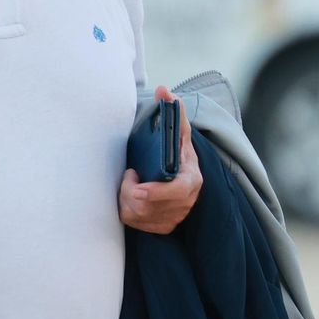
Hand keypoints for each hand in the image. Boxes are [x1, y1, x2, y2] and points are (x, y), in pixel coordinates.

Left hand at [119, 85, 202, 234]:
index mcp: (192, 180)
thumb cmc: (177, 156)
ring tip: (132, 183)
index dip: (155, 193)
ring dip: (127, 198)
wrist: (182, 181)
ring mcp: (174, 218)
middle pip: (149, 205)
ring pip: (138, 214)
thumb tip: (164, 90)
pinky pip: (134, 223)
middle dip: (130, 192)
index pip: (177, 192)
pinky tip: (132, 198)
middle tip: (129, 175)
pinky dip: (128, 209)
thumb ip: (173, 115)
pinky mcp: (161, 228)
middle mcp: (185, 203)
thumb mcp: (179, 136)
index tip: (135, 188)